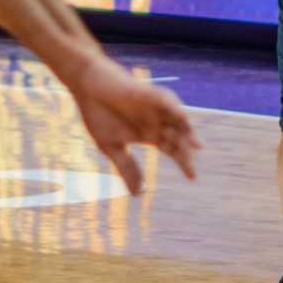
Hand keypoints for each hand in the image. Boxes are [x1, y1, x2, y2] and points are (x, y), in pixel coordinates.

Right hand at [67, 60, 200, 190]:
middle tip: (191, 168)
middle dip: (185, 153)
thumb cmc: (99, 114)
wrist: (87, 87)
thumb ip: (127, 169)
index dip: (184, 162)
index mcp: (150, 134)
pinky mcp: (148, 94)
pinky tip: (182, 119)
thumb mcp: (112, 147)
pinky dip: (175, 109)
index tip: (192, 177)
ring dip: (186, 131)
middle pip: (178, 138)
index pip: (173, 149)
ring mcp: (154, 108)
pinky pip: (167, 101)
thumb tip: (139, 194)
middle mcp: (156, 121)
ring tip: (195, 145)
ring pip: (177, 120)